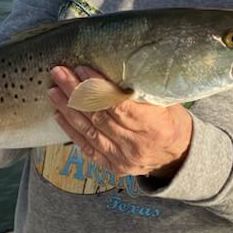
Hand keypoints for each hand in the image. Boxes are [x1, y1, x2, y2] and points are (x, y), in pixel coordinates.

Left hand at [49, 65, 191, 180]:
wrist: (178, 156)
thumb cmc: (171, 122)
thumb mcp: (166, 102)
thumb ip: (141, 91)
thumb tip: (112, 66)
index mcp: (153, 126)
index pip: (117, 105)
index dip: (96, 87)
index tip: (82, 69)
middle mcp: (136, 145)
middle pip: (98, 115)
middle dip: (75, 92)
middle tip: (59, 73)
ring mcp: (123, 159)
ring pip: (89, 131)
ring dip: (68, 109)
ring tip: (54, 90)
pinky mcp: (113, 166)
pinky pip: (87, 147)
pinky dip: (71, 130)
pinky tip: (60, 114)